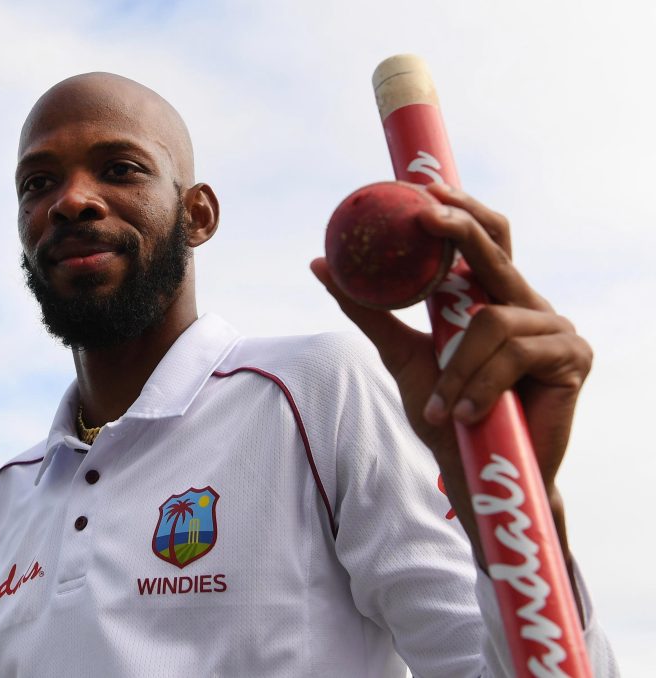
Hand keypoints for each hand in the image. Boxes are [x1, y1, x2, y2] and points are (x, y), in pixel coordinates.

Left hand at [310, 183, 592, 567]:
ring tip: (442, 406)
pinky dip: (480, 384)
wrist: (477, 470)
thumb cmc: (442, 412)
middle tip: (425, 216)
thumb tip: (319, 263)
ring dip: (458, 368)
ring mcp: (554, 326)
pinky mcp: (574, 356)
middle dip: (460, 228)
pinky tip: (465, 412)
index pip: (479, 237)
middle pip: (497, 247)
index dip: (456, 206)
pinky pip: (515, 351)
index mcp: (489, 296)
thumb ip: (368, 309)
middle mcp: (524, 302)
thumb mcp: (399, 353)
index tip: (420, 184)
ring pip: (493, 319)